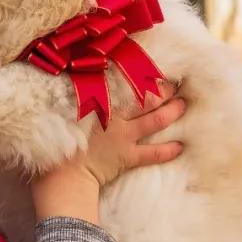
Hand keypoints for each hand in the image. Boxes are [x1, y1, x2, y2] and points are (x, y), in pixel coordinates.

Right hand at [30, 82, 185, 223]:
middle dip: (163, 89)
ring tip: (183, 105)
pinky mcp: (128, 156)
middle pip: (146, 97)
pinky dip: (168, 150)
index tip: (151, 65)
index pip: (125, 81)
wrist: (63, 176)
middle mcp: (116, 115)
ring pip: (156, 119)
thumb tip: (83, 78)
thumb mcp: (64, 111)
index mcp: (100, 101)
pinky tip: (180, 146)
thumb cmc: (58, 141)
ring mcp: (124, 136)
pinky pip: (153, 153)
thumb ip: (79, 96)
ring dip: (172, 112)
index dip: (141, 72)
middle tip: (175, 83)